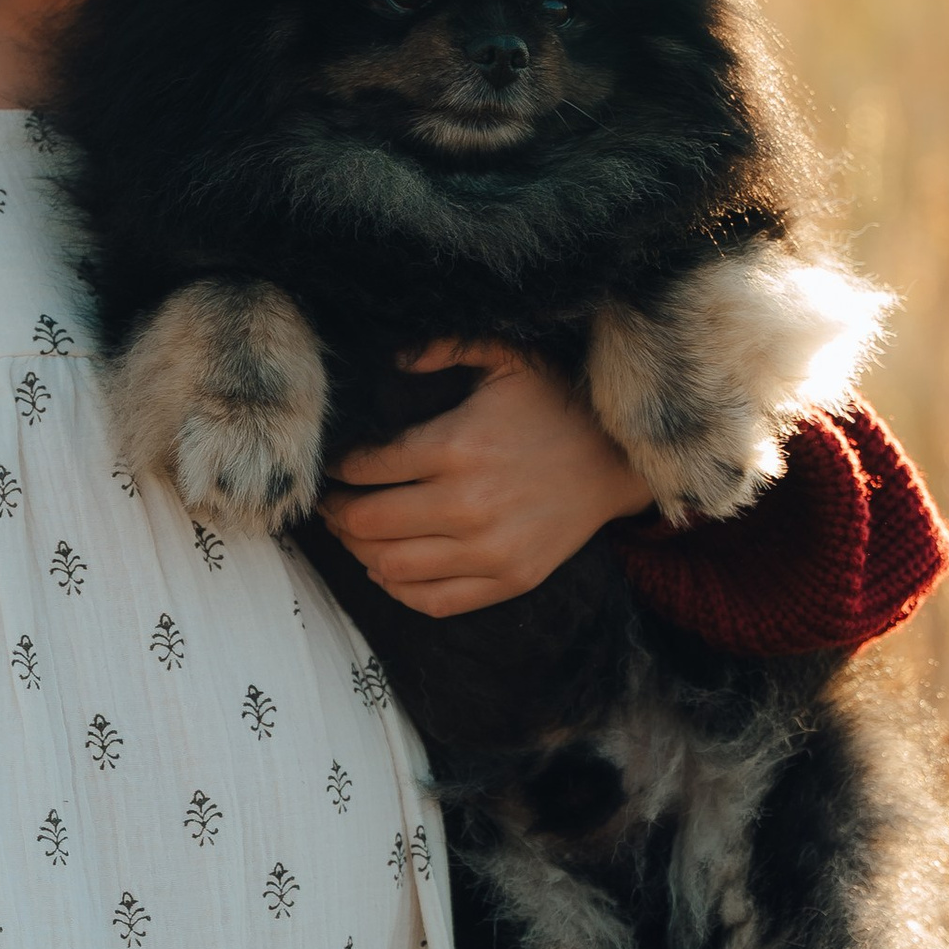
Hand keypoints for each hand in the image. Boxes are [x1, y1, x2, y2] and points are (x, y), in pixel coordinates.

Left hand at [315, 341, 652, 617]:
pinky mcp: (508, 580)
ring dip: (358, 550)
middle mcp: (467, 504)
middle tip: (330, 504)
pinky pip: (432, 601)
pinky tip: (387, 566)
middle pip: (367, 521)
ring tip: (353, 533)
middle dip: (337, 512)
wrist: (617, 460)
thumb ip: (445, 347)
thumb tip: (393, 359)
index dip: (339, 468)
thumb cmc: (556, 405)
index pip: (367, 466)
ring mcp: (488, 549)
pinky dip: (398, 588)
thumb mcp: (507, 358)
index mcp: (456, 446)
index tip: (334, 467)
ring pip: (390, 564)